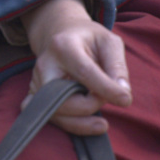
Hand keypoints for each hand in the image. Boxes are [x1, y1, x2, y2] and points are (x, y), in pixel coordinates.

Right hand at [22, 0, 130, 135]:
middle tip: (105, 99)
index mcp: (64, 45)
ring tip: (101, 120)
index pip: (84, 72)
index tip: (126, 100)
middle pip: (63, 98)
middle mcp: (45, 65)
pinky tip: (86, 123)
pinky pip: (51, 119)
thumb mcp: (109, 42)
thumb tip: (123, 93)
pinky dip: (71, 125)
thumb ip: (117, 65)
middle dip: (90, 106)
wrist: (62, 35)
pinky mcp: (34, 97)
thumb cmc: (89, 39)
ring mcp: (36, 82)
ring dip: (83, 121)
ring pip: (56, 114)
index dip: (106, 89)